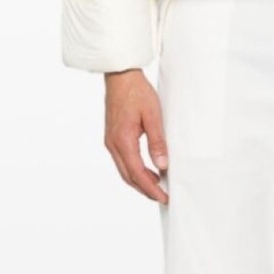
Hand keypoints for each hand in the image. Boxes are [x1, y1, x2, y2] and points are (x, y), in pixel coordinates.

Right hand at [103, 69, 168, 203]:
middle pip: (128, 176)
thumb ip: (157, 142)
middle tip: (162, 197)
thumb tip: (162, 165)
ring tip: (157, 186)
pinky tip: (147, 169)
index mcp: (123, 140)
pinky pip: (123, 161)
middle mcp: (113, 144)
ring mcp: (110, 141)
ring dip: (140, 181)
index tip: (163, 197)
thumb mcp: (153, 116)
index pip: (137, 173)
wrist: (120, 76)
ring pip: (124, 170)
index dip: (151, 188)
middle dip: (145, 190)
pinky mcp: (112, 137)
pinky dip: (135, 170)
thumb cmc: (137, 92)